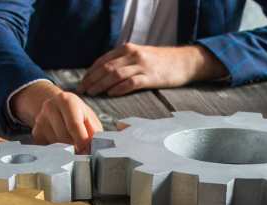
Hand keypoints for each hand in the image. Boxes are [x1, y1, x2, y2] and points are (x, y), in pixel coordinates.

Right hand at [11, 81, 102, 153]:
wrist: (56, 106)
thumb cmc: (77, 114)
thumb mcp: (89, 118)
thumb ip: (94, 132)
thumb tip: (95, 148)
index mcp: (66, 100)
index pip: (74, 125)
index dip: (82, 142)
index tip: (87, 149)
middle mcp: (50, 107)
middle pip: (64, 138)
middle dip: (75, 148)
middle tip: (82, 150)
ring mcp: (40, 120)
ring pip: (56, 146)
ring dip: (67, 150)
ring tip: (72, 144)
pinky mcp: (36, 133)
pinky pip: (48, 149)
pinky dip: (58, 151)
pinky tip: (62, 144)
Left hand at [78, 43, 225, 96]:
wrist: (184, 61)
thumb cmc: (161, 62)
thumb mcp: (139, 56)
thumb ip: (124, 62)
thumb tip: (104, 75)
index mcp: (128, 49)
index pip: (103, 60)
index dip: (90, 72)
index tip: (82, 82)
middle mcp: (133, 55)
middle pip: (106, 67)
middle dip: (92, 79)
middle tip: (82, 90)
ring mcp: (142, 66)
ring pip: (116, 74)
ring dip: (101, 85)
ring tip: (93, 93)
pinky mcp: (152, 77)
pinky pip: (131, 83)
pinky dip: (119, 88)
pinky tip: (111, 94)